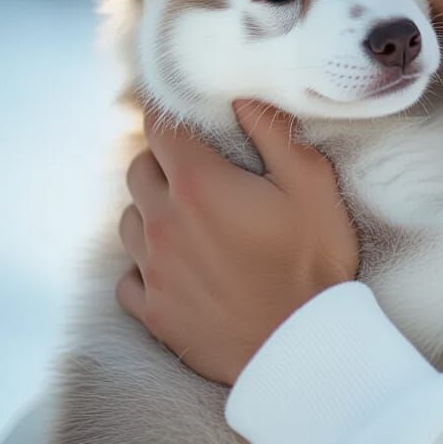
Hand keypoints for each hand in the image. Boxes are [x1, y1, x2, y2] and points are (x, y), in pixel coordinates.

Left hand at [116, 100, 359, 385]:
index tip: (183, 113)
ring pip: (128, 220)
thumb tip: (241, 96)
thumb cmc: (314, 261)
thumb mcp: (311, 182)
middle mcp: (163, 222)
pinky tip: (174, 266)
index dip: (169, 113)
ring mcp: (153, 270)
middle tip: (198, 167)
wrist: (303, 348)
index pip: (160, 128)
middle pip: (139, 170)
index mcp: (199, 184)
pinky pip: (128, 276)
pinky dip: (144, 264)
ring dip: (151, 210)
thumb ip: (272, 132)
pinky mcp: (153, 312)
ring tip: (187, 218)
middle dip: (163, 160)